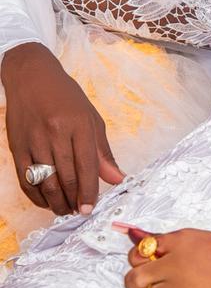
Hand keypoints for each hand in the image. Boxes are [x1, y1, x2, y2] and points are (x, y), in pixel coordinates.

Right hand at [1, 42, 124, 215]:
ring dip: (56, 201)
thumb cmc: (65, 96)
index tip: (90, 208)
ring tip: (65, 209)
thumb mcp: (90, 117)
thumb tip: (117, 178)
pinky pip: (26, 179)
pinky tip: (46, 201)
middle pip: (66, 177)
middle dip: (74, 200)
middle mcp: (55, 132)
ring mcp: (34, 140)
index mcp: (78, 124)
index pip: (87, 165)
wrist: (31, 77)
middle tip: (79, 211)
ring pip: (45, 182)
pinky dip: (36, 196)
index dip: (89, 191)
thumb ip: (102, 151)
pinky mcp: (17, 147)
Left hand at [122, 227, 210, 287]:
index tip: (145, 260)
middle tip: (145, 280)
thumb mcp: (202, 239)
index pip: (141, 248)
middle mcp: (177, 263)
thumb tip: (136, 236)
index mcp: (182, 241)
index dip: (139, 256)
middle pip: (135, 274)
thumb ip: (171, 241)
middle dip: (136, 278)